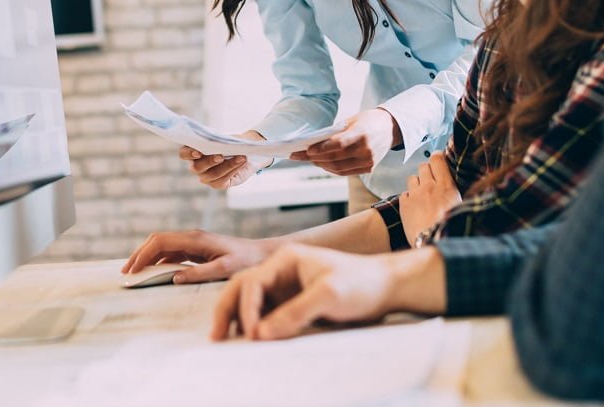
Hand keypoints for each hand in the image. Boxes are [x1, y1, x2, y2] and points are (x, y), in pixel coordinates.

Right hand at [123, 229, 275, 282]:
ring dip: (147, 258)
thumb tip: (174, 277)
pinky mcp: (196, 250)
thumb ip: (200, 273)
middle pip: (157, 241)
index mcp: (196, 238)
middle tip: (126, 273)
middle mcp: (192, 237)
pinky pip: (171, 254)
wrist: (262, 254)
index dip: (143, 255)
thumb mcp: (225, 268)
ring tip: (134, 274)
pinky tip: (152, 272)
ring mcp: (193, 243)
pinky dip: (158, 261)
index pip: (160, 241)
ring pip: (162, 247)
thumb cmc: (247, 260)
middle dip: (139, 254)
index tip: (132, 270)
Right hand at [181, 134, 269, 189]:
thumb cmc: (230, 142)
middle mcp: (196, 166)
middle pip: (196, 167)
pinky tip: (241, 162)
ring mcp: (205, 177)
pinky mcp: (217, 184)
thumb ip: (219, 140)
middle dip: (209, 161)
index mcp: (192, 151)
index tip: (199, 152)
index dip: (189, 153)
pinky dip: (233, 170)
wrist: (244, 152)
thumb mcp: (225, 138)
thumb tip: (222, 142)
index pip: (183, 154)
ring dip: (227, 165)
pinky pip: (222, 180)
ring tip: (241, 157)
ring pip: (212, 174)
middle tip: (221, 156)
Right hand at [211, 244, 444, 340]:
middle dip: (226, 311)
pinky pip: (266, 315)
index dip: (246, 309)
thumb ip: (295, 312)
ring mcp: (286, 288)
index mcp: (285, 260)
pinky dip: (255, 327)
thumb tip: (261, 334)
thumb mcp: (330, 295)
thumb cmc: (362, 283)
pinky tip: (252, 342)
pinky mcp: (293, 304)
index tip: (252, 335)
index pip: (252, 282)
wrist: (387, 287)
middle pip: (241, 288)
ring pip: (250, 302)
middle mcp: (280, 272)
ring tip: (227, 342)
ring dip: (237, 320)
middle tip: (216, 337)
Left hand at [291, 108, 398, 176]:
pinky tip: (322, 163)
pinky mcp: (369, 168)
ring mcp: (369, 161)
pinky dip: (332, 169)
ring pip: (339, 168)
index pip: (338, 144)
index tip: (307, 150)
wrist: (391, 128)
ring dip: (321, 165)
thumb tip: (314, 143)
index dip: (321, 149)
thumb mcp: (353, 121)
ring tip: (309, 160)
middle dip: (315, 158)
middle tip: (300, 156)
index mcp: (362, 134)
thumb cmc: (369, 121)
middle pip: (336, 158)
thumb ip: (336, 132)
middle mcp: (367, 150)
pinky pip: (346, 172)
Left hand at [399, 152, 461, 244]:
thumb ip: (455, 192)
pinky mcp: (404, 205)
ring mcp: (414, 195)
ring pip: (412, 178)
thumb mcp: (461, 207)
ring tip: (422, 195)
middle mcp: (428, 186)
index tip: (438, 159)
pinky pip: (404, 193)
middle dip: (426, 171)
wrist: (434, 243)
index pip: (437, 160)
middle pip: (423, 166)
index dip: (437, 157)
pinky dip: (409, 198)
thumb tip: (455, 187)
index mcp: (445, 186)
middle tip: (431, 181)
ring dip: (417, 183)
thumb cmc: (452, 228)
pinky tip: (414, 207)